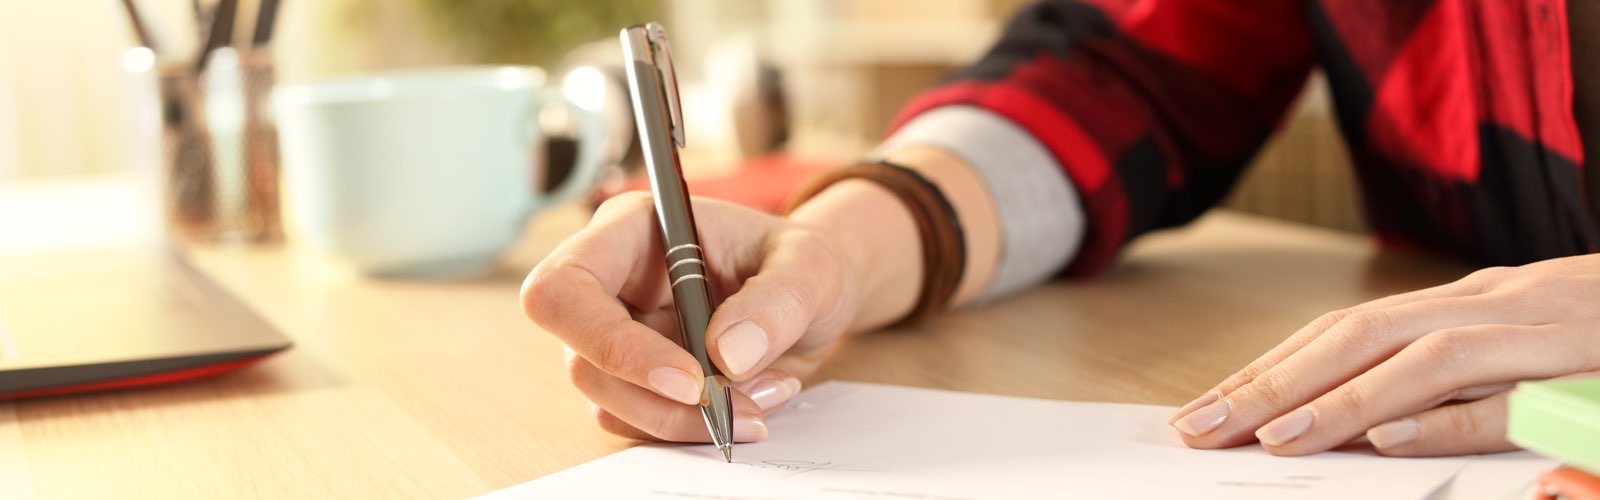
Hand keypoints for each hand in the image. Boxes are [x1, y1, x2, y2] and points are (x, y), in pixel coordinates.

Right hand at [521, 192, 859, 442]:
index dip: (610, 342)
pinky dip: (693, 428)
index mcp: (631, 230)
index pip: (564, 288)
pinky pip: (639, 422)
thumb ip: (777, 302)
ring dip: (685, 420)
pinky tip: (749, 402)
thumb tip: (727, 354)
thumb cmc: (802, 265)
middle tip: (738, 409)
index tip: (690, 379)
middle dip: (660, 400)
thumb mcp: (812, 268)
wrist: (813, 300)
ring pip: (609, 401)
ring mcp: (617, 335)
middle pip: (581, 359)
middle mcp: (611, 283)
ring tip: (763, 398)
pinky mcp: (636, 378)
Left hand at [1168, 253, 1599, 455]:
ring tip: (1268, 435)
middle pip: (1354, 337)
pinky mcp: (1581, 360)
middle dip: (1268, 383)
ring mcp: (1532, 327)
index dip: (1267, 368)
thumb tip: (1366, 425)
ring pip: (1416, 358)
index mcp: (1459, 305)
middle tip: (1198, 427)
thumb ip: (1448, 383)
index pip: (1341, 332)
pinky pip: (1505, 389)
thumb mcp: (1517, 352)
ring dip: (1336, 397)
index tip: (1203, 407)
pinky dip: (1445, 411)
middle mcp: (1483, 305)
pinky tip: (1387, 431)